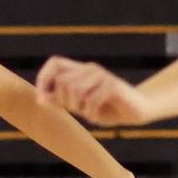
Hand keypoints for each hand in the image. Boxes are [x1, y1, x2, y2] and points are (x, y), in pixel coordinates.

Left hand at [37, 56, 156, 127]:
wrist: (138, 111)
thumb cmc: (107, 109)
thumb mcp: (81, 106)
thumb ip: (62, 101)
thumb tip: (39, 99)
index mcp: (81, 70)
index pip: (55, 63)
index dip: (43, 78)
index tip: (41, 99)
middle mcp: (91, 68)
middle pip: (63, 82)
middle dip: (66, 102)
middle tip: (80, 111)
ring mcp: (102, 75)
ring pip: (75, 91)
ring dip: (81, 109)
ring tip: (91, 112)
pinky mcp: (113, 85)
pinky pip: (91, 102)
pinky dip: (92, 114)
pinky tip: (100, 115)